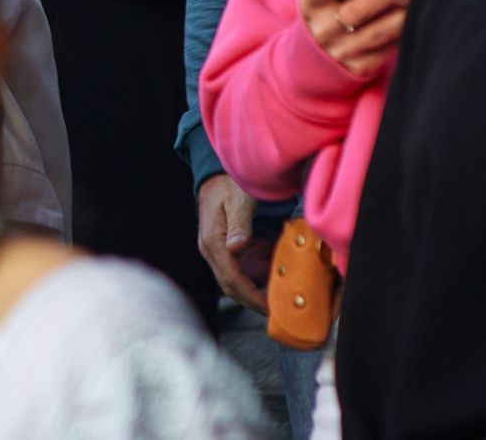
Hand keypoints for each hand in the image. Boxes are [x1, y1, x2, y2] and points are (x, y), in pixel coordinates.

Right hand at [195, 174, 267, 312]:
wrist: (216, 174)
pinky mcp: (222, 248)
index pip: (231, 279)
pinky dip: (251, 279)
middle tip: (275, 312)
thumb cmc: (229, 185)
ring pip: (232, 281)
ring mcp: (214, 250)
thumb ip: (239, 224)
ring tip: (274, 300)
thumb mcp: (238, 200)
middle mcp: (210, 250)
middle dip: (251, 301)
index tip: (270, 307)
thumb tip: (236, 248)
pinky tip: (268, 279)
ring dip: (252, 292)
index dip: (251, 296)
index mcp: (212, 241)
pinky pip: (235, 270)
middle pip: (229, 286)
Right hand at [296, 0, 470, 77]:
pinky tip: (421, 14)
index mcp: (309, 2)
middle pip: (352, 11)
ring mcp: (342, 50)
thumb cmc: (328, 2)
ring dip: (398, 12)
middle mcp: (322, 28)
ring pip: (374, 33)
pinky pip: (387, 50)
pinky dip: (404, 32)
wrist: (321, 50)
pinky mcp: (360, 67)